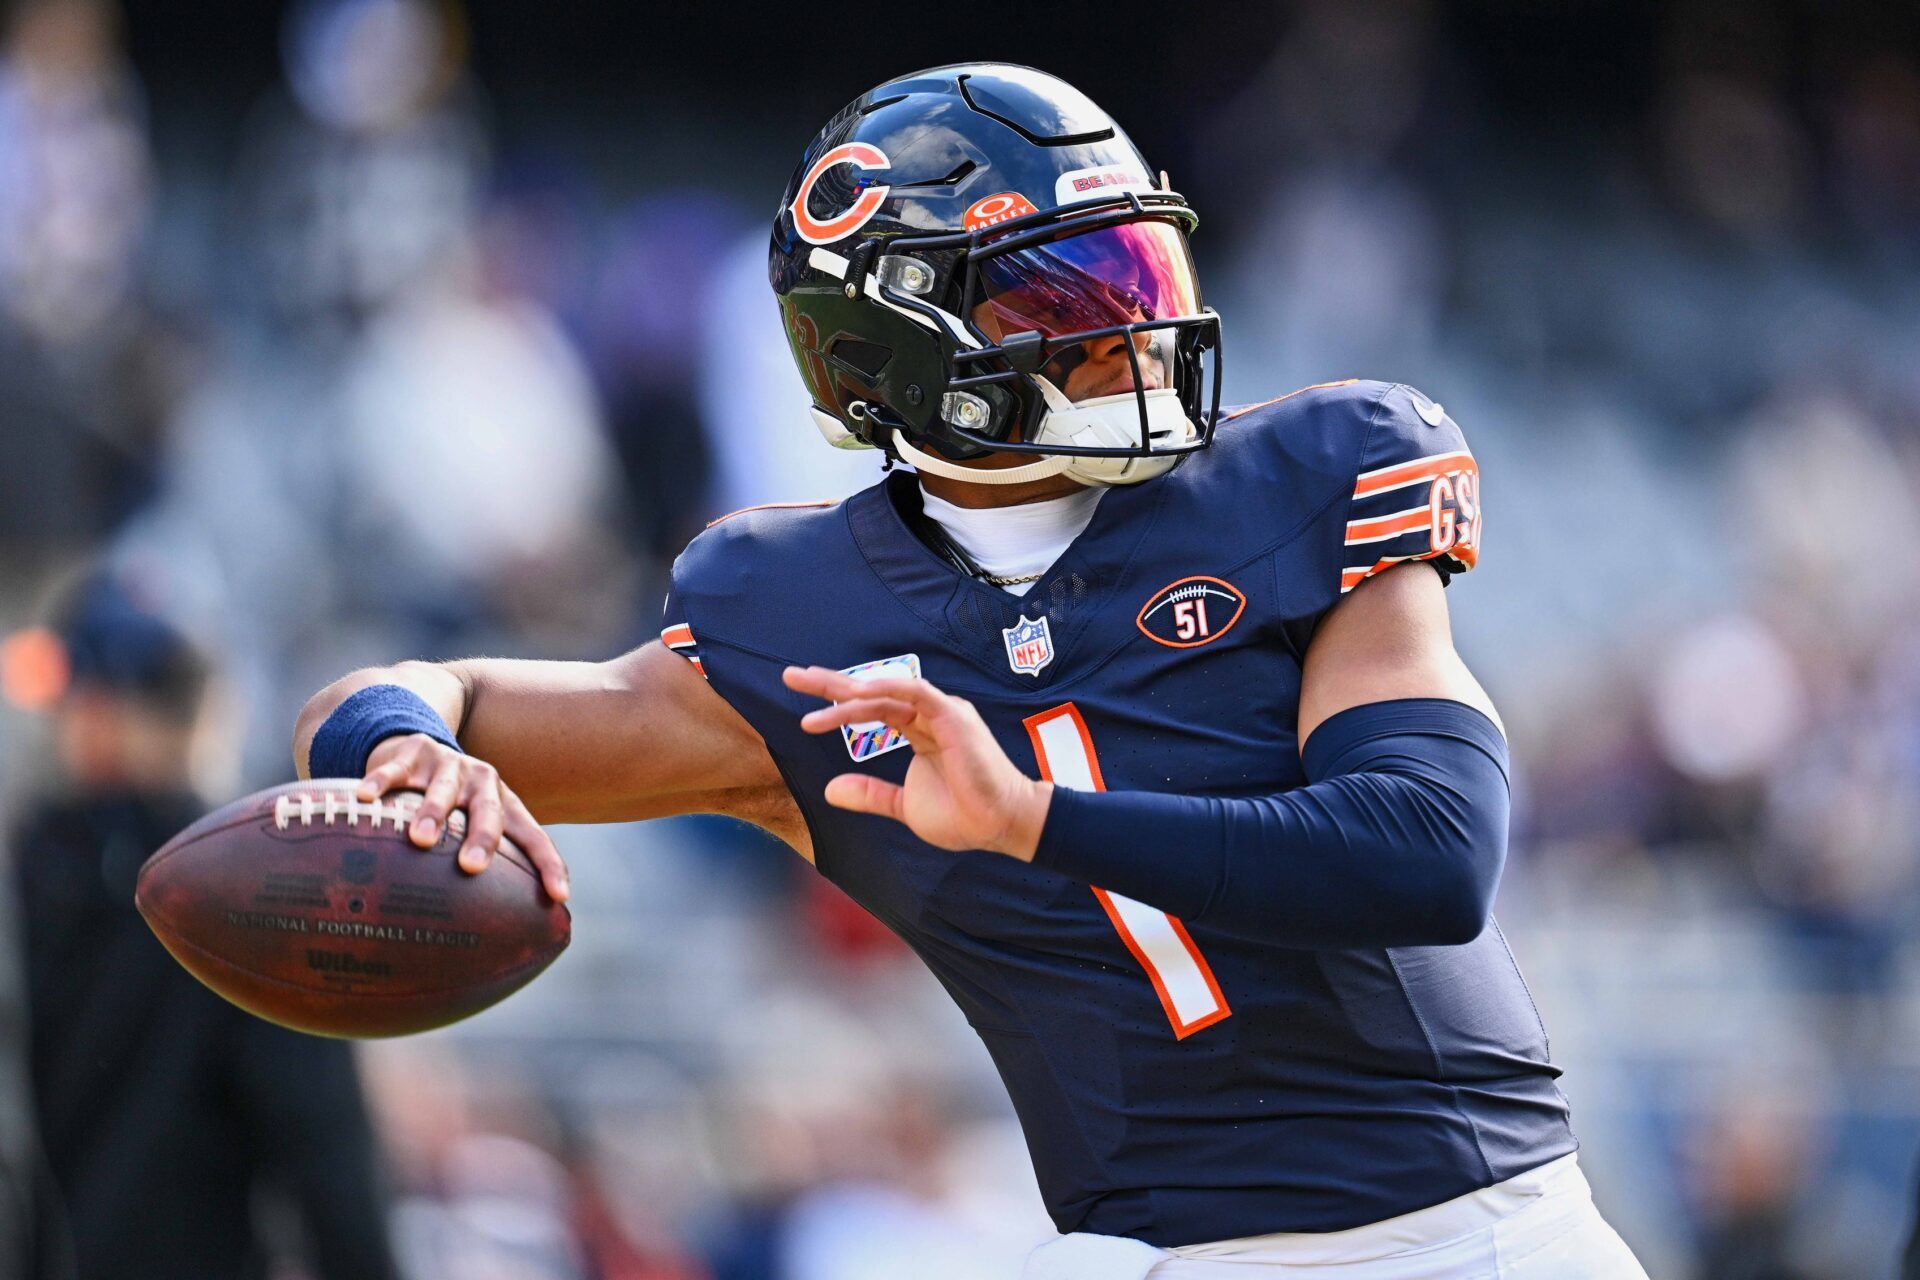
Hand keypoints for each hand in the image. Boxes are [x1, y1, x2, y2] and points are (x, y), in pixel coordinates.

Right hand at [358, 734, 570, 901]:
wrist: (425, 746)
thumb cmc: (455, 805)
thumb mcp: (473, 826)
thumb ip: (484, 869)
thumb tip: (482, 941)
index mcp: (505, 806)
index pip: (534, 837)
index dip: (548, 865)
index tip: (559, 896)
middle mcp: (483, 784)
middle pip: (489, 813)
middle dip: (483, 839)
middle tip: (471, 867)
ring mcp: (448, 766)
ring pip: (442, 791)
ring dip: (433, 813)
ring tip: (420, 839)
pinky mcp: (412, 755)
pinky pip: (394, 770)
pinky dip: (380, 782)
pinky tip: (366, 797)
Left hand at [783, 666, 1052, 859]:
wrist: (999, 826)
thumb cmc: (963, 814)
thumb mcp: (903, 806)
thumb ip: (871, 794)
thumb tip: (830, 790)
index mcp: (920, 729)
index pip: (872, 707)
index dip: (836, 702)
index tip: (802, 703)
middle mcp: (929, 714)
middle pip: (873, 691)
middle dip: (831, 683)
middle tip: (791, 676)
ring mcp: (942, 712)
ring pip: (888, 691)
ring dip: (849, 691)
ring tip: (813, 696)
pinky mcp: (953, 717)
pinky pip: (915, 693)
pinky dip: (885, 690)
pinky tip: (856, 694)